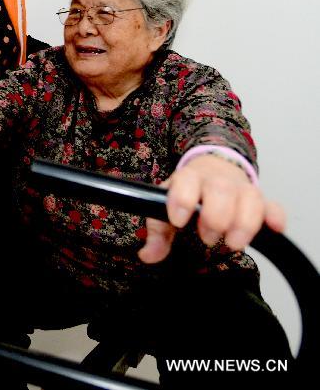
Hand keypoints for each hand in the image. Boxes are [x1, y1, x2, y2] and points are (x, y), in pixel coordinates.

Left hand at [138, 154, 285, 263]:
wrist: (212, 169)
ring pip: (250, 197)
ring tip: (233, 243)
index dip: (183, 200)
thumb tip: (148, 255)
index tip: (179, 221)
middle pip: (221, 191)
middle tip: (207, 238)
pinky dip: (275, 217)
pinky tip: (273, 229)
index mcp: (188, 178)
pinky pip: (273, 206)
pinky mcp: (261, 200)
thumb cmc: (187, 192)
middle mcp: (216, 180)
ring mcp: (240, 189)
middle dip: (215, 217)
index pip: (186, 182)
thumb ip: (157, 233)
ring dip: (244, 223)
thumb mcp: (165, 207)